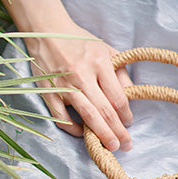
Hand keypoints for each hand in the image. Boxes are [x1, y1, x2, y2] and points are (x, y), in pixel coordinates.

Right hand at [26, 26, 134, 151]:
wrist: (47, 32)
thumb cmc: (79, 41)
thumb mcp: (105, 49)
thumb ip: (119, 71)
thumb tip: (130, 95)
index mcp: (100, 62)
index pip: (118, 97)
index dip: (126, 114)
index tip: (129, 122)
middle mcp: (83, 75)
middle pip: (106, 111)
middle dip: (118, 131)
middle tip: (126, 145)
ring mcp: (65, 85)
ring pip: (87, 116)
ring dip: (101, 134)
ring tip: (111, 146)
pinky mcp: (49, 92)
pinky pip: (62, 118)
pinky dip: (73, 129)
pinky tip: (83, 133)